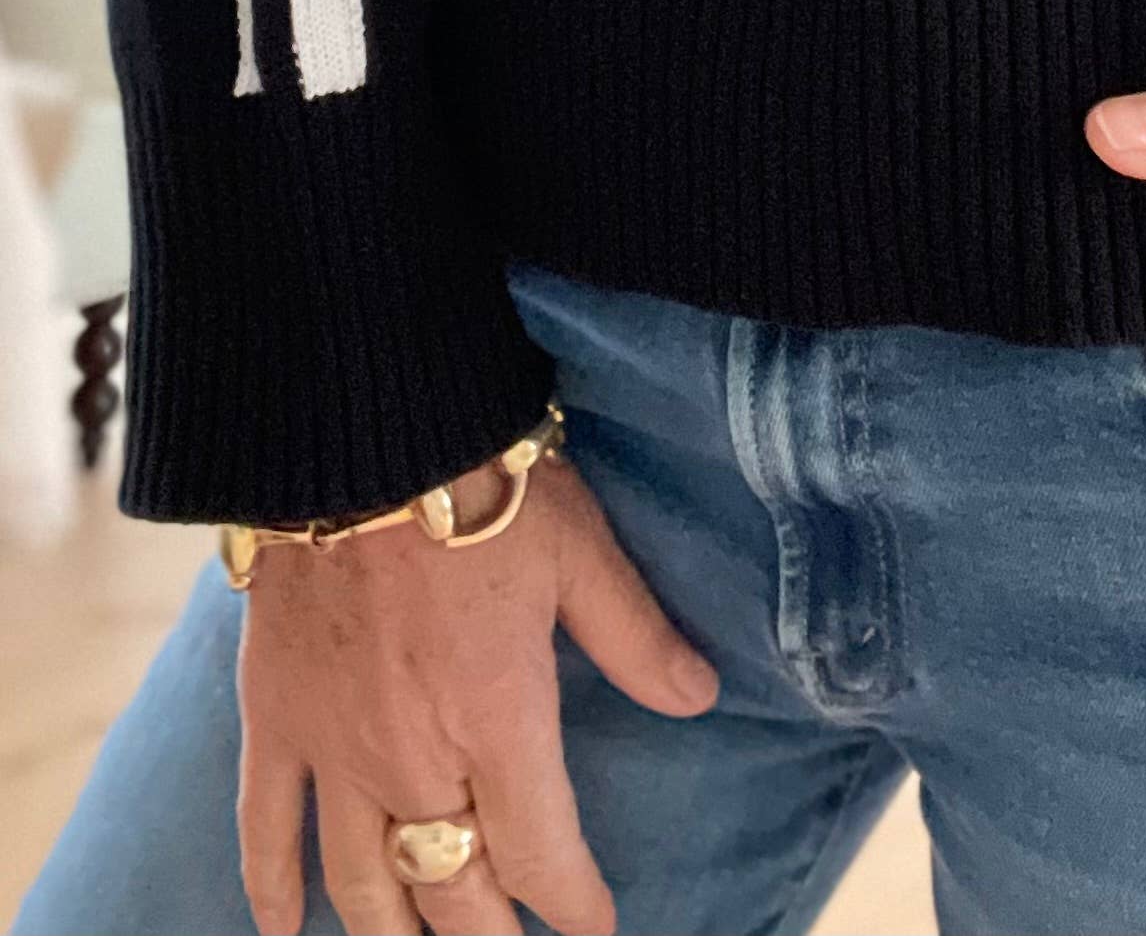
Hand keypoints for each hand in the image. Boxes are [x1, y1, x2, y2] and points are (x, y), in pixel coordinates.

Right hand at [238, 445, 717, 935]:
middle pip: (453, 893)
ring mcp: (335, 749)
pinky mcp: (275, 719)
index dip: (573, 904)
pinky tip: (281, 930)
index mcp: (498, 723)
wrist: (360, 438)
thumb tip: (700, 696)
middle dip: (491, 935)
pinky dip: (271, 887)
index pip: (540, 855)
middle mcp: (414, 759)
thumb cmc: (482, 487)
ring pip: (363, 883)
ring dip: (395, 933)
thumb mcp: (582, 553)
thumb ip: (635, 636)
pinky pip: (265, 828)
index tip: (593, 925)